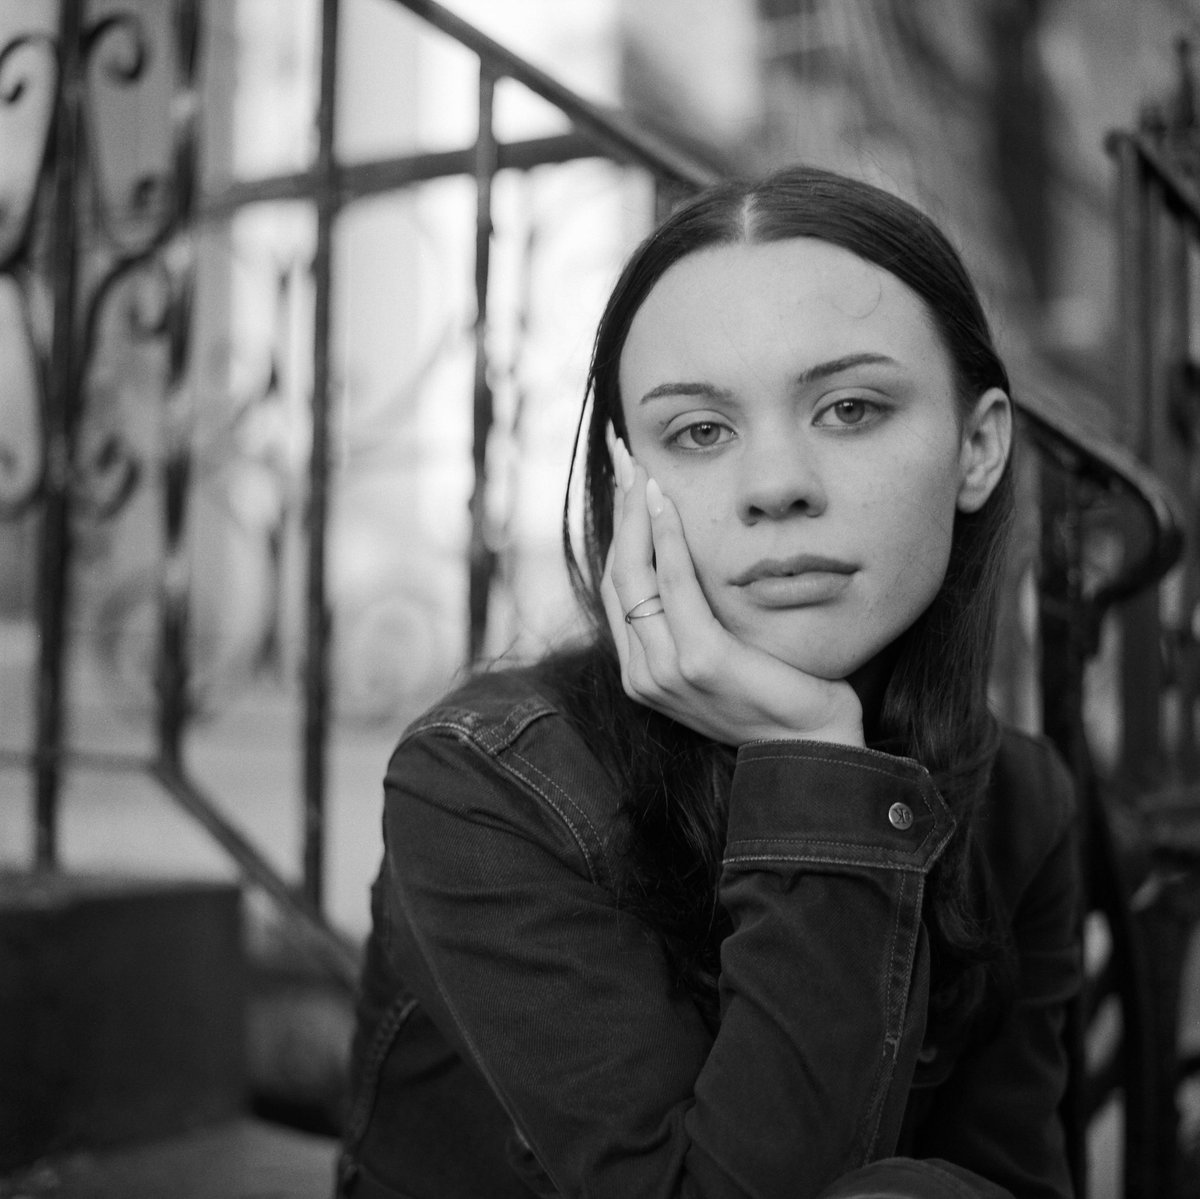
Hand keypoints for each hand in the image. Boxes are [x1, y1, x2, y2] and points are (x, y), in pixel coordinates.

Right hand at [600, 436, 864, 747]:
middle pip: (617, 574)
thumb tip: (695, 570)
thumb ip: (697, 624)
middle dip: (619, 512)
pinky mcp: (698, 662)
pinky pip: (673, 587)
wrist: (810, 752)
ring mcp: (665, 670)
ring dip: (636, 516)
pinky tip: (667, 505)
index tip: (627, 485)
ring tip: (643, 471)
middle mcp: (643, 673)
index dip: (619, 532)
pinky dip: (666, 541)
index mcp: (644, 672)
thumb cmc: (777, 701)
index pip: (620, 588)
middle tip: (625, 459)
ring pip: (634, 576)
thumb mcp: (725, 661)